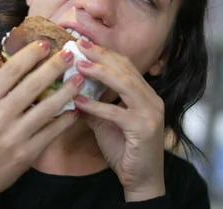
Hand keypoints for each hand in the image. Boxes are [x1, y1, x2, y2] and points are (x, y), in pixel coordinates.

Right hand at [0, 40, 83, 208]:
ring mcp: (14, 136)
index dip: (30, 55)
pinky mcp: (26, 154)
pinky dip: (65, 119)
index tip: (45, 43)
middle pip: (32, 85)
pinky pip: (51, 132)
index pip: (10, 71)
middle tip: (68, 54)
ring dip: (66, 91)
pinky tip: (74, 110)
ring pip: (46, 108)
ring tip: (78, 78)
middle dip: (53, 67)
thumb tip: (23, 66)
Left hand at [74, 39, 165, 201]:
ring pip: (126, 84)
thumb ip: (93, 105)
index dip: (105, 53)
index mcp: (145, 95)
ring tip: (80, 65)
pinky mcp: (144, 129)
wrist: (141, 180)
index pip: (126, 66)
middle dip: (102, 55)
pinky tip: (79, 102)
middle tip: (80, 45)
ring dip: (102, 73)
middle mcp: (152, 99)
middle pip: (126, 69)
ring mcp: (151, 113)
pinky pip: (118, 113)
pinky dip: (97, 106)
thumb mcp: (105, 123)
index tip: (84, 44)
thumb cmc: (124, 150)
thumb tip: (70, 90)